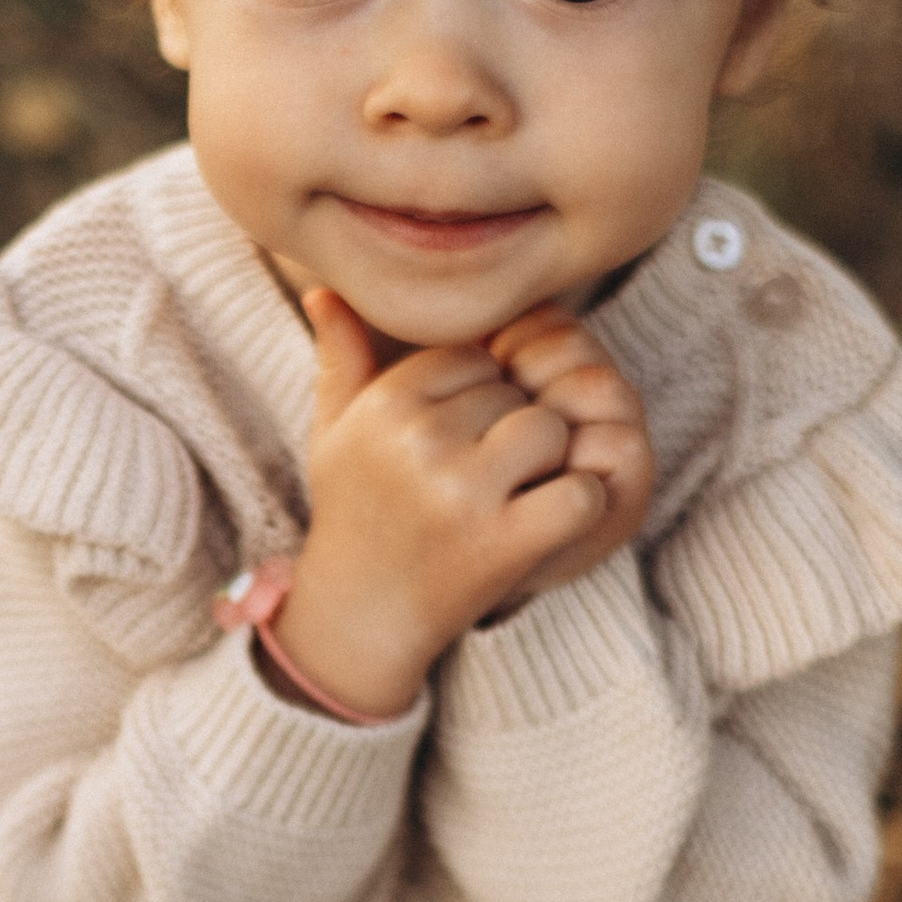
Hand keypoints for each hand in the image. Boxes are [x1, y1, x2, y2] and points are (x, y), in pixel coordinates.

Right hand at [271, 290, 636, 717]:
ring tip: (510, 492)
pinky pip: (579, 493)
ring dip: (545, 461)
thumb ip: (340, 357)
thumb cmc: (354, 512)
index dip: (476, 394)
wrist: (361, 614)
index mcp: (385, 406)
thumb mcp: (335, 432)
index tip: (454, 436)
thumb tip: (322, 288)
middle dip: (508, 428)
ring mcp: (463, 494)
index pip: (472, 355)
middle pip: (514, 392)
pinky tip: (544, 519)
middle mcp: (420, 442)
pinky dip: (577, 505)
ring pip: (550, 430)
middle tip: (477, 476)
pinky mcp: (504, 544)